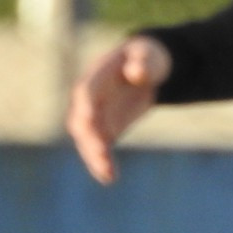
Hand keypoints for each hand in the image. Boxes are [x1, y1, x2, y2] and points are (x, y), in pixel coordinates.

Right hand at [66, 36, 171, 184]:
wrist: (148, 68)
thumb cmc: (148, 57)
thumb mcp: (150, 55)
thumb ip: (143, 62)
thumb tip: (135, 71)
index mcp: (97, 75)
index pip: (86, 91)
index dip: (86, 104)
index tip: (89, 118)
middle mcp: (88, 99)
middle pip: (81, 121)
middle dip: (89, 137)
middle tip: (101, 152)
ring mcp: (94, 116)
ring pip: (87, 140)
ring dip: (94, 156)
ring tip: (107, 173)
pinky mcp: (104, 130)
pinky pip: (99, 149)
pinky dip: (102, 163)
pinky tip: (109, 177)